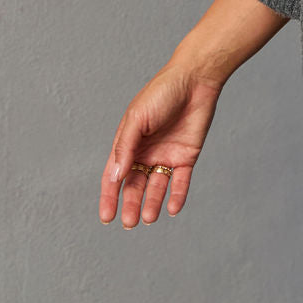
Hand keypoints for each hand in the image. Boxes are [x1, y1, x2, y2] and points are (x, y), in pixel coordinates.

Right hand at [98, 61, 223, 227]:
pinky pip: (180, 181)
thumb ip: (125, 148)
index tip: (106, 217)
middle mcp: (146, 152)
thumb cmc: (161, 92)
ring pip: (157, 186)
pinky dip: (177, 196)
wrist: (196, 80)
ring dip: (152, 202)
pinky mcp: (187, 156)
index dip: (109, 197)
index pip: (115, 175)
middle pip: (135, 185)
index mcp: (129, 143)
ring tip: (149, 218)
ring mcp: (166, 155)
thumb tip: (114, 178)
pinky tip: (173, 209)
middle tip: (130, 223)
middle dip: (131, 204)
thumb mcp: (136, 119)